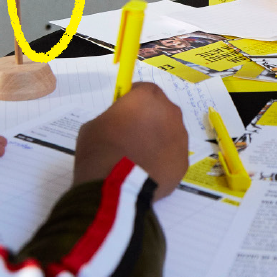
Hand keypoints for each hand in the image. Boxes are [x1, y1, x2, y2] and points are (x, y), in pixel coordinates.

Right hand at [71, 82, 187, 198]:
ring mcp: (180, 138)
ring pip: (170, 133)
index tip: (123, 113)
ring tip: (138, 158)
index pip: (144, 90)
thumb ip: (112, 117)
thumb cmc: (100, 150)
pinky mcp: (183, 162)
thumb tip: (119, 125)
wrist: (115, 185)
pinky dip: (162, 161)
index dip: (133, 101)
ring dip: (158, 140)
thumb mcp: (94, 125)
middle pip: (161, 110)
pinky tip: (146, 172)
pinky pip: (172, 156)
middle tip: (131, 136)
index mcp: (147, 97)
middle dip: (149, 119)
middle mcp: (170, 113)